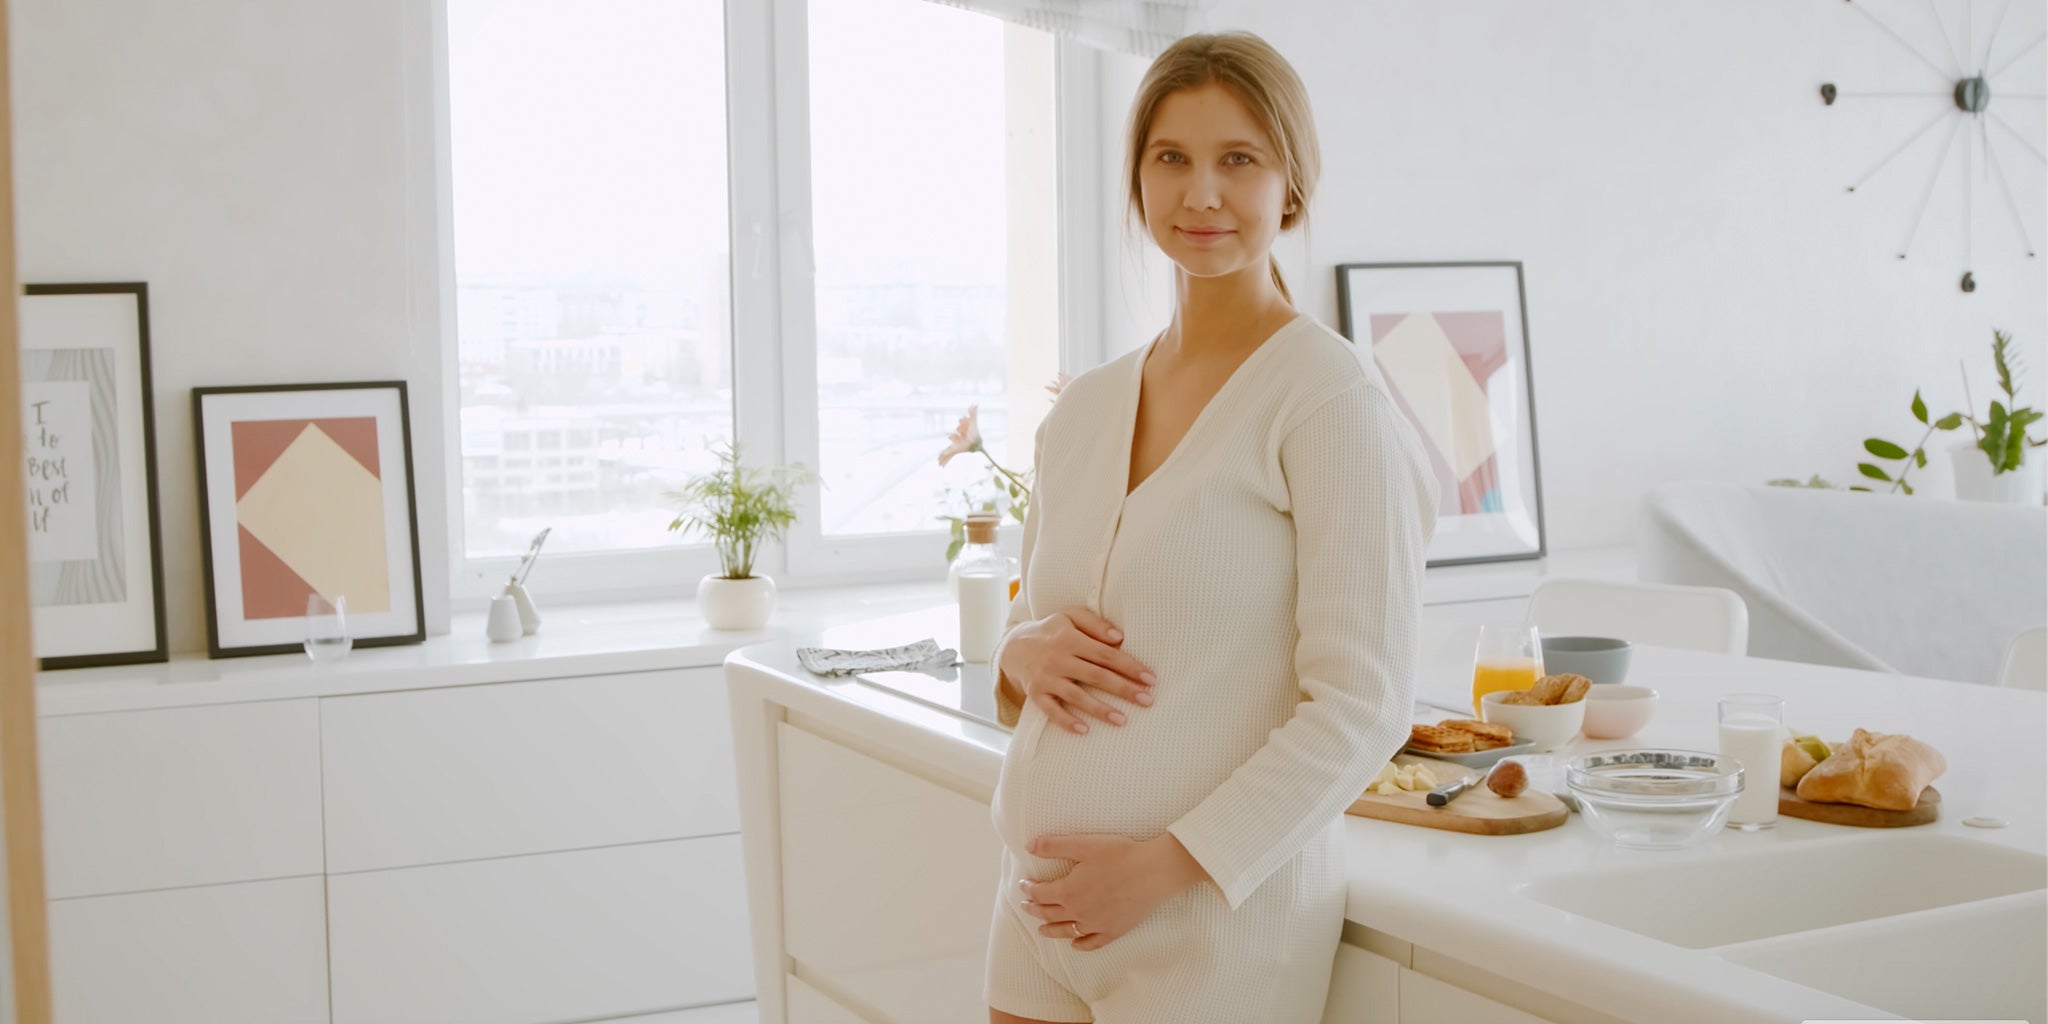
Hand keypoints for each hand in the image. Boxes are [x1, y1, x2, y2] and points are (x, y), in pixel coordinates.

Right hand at [999, 607, 1155, 734]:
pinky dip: (1065, 721)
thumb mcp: (1070, 616)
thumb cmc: (1051, 631)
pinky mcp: (1035, 694)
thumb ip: (1094, 623)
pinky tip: (1084, 731)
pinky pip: (1051, 710)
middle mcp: (1058, 659)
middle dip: (1123, 689)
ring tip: (1122, 720)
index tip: (1150, 678)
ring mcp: (1046, 678)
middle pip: (1096, 675)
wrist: (1012, 646)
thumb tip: (1119, 637)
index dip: (1129, 666)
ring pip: (1076, 696)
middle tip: (1147, 700)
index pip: (1105, 654)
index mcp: (1070, 638)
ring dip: (1099, 709)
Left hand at [1015, 833, 1208, 950]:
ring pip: (1066, 931)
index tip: (1023, 885)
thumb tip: (1028, 846)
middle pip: (1049, 914)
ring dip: (1051, 931)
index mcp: (1068, 891)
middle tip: (1025, 906)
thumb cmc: (1120, 855)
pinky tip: (1075, 944)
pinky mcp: (1114, 931)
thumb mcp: (1083, 844)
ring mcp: (1096, 924)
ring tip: (1041, 930)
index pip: (1040, 893)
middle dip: (1034, 909)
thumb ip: (1053, 845)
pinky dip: (1080, 945)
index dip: (1028, 889)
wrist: (1153, 873)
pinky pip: (1092, 943)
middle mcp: (1078, 911)